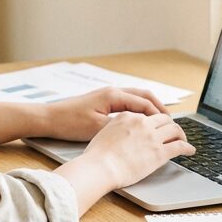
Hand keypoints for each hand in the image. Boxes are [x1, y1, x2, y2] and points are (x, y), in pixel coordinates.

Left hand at [46, 87, 167, 141]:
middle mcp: (112, 91)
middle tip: (171, 122)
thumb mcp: (99, 128)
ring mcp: (107, 95)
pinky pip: (127, 102)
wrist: (50, 119)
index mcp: (113, 95)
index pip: (144, 103)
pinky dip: (138, 110)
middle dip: (159, 108)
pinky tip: (141, 121)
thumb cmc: (71, 123)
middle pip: (144, 95)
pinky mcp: (103, 101)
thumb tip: (142, 129)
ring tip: (160, 122)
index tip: (170, 127)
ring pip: (136, 98)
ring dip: (149, 108)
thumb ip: (122, 126)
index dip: (159, 115)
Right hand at [80, 111, 194, 190]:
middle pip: (164, 119)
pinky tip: (190, 151)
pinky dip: (187, 147)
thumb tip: (120, 135)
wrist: (100, 166)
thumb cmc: (97, 155)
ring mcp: (152, 137)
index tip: (158, 127)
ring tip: (184, 140)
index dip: (155, 121)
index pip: (147, 115)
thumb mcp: (104, 132)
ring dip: (181, 134)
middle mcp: (142, 123)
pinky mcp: (159, 153)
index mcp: (128, 116)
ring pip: (174, 129)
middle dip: (170, 125)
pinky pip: (179, 146)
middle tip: (173, 132)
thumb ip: (116, 129)